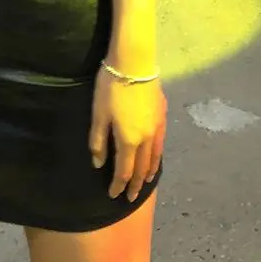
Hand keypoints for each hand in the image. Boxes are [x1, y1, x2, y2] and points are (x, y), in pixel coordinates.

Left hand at [89, 66, 166, 201]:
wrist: (135, 64)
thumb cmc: (111, 87)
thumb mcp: (98, 114)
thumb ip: (98, 141)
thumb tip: (98, 164)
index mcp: (128, 140)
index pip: (124, 171)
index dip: (119, 185)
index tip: (114, 195)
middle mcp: (146, 139)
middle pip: (141, 168)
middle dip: (135, 184)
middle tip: (131, 197)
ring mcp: (157, 128)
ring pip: (154, 158)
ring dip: (148, 173)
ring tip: (145, 183)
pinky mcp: (162, 116)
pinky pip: (160, 145)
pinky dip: (157, 158)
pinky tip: (155, 158)